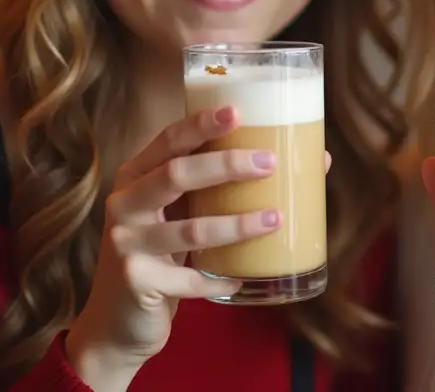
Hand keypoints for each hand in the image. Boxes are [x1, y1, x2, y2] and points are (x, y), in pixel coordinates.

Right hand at [66, 105, 330, 388]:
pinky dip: (221, 278)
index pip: (168, 140)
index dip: (201, 123)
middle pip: (176, 174)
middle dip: (226, 165)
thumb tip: (317, 161)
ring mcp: (125, 243)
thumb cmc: (164, 254)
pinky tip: (244, 278)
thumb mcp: (181, 214)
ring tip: (275, 218)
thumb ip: (223, 188)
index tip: (239, 111)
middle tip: (271, 163)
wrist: (117, 323)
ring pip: (190, 229)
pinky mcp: (136, 281)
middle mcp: (124, 202)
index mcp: (136, 175)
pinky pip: (189, 279)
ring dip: (237, 225)